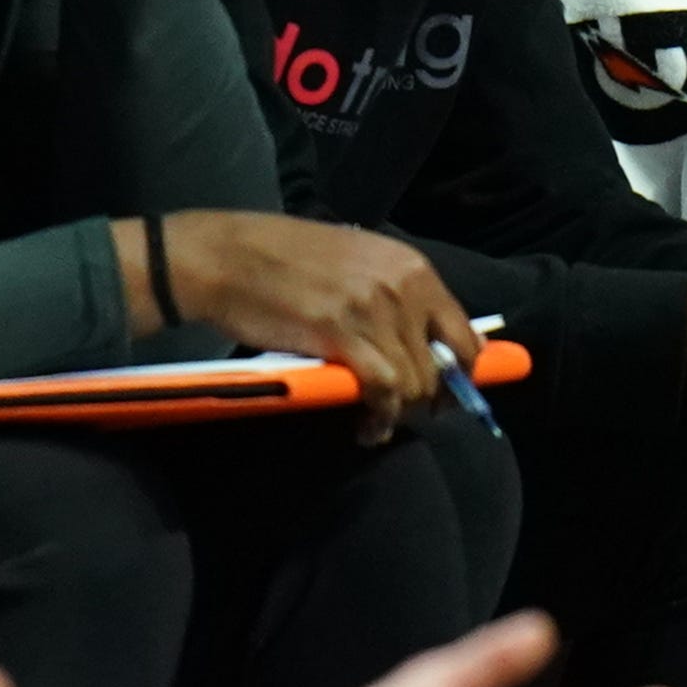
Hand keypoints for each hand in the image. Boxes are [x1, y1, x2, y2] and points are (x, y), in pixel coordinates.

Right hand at [144, 210, 478, 442]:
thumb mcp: (355, 262)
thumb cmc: (281, 259)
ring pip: (416, 382)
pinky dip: (380, 418)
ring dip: (399, 412)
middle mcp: (403, 286)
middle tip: (406, 411)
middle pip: (445, 363)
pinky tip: (367, 428)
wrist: (224, 257)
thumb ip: (391, 294)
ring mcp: (375, 310)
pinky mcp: (343, 335)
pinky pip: (384, 391)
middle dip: (432, 397)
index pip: (462, 330)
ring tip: (374, 421)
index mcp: (411, 266)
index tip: (446, 393)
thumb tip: (420, 340)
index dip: (462, 371)